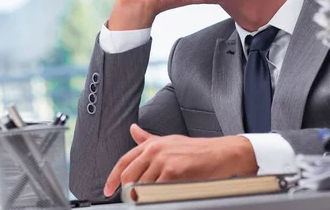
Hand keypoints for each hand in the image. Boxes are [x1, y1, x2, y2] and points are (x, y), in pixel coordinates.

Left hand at [103, 124, 257, 196]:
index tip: (109, 190)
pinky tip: (159, 198)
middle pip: (128, 175)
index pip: (124, 161)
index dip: (113, 178)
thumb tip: (132, 129)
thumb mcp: (170, 141)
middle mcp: (155, 149)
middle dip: (126, 190)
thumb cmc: (197, 150)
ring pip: (140, 185)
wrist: (220, 154)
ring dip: (141, 196)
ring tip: (148, 199)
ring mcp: (163, 160)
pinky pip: (155, 190)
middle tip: (130, 199)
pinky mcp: (173, 171)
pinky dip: (154, 197)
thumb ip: (148, 139)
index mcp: (153, 143)